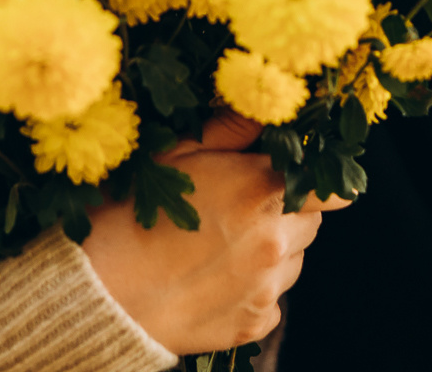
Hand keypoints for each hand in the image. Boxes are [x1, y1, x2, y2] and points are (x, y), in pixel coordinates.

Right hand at [79, 112, 350, 354]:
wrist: (100, 294)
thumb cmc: (130, 213)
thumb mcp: (173, 154)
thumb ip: (229, 130)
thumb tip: (265, 108)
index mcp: (259, 191)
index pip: (331, 188)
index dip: (321, 183)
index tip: (304, 181)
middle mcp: (274, 242)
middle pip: (309, 222)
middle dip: (286, 211)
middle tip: (238, 208)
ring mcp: (267, 288)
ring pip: (293, 261)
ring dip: (272, 250)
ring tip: (218, 246)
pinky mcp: (255, 325)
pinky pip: (271, 299)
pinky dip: (253, 289)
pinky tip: (212, 279)